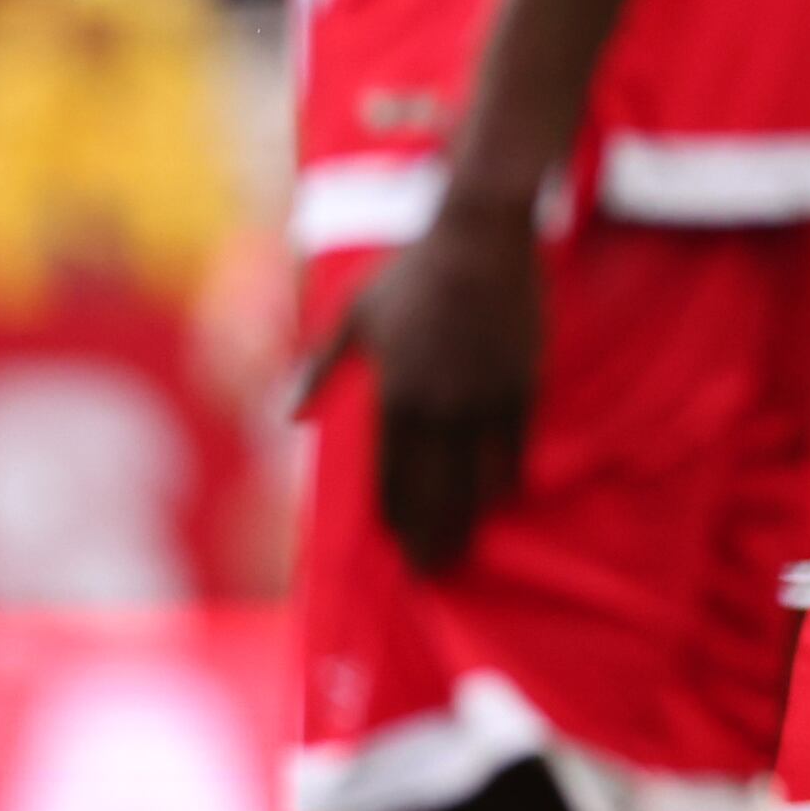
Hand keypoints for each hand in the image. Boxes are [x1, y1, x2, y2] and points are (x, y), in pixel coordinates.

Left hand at [350, 196, 543, 573]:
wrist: (479, 238)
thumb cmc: (413, 271)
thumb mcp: (355, 314)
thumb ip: (323, 367)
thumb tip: (287, 414)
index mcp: (394, 395)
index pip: (390, 474)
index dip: (393, 515)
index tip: (394, 546)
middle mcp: (438, 407)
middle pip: (433, 489)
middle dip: (430, 535)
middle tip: (431, 571)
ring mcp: (483, 398)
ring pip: (476, 476)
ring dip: (469, 517)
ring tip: (466, 549)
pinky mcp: (521, 383)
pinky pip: (515, 443)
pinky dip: (509, 473)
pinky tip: (507, 496)